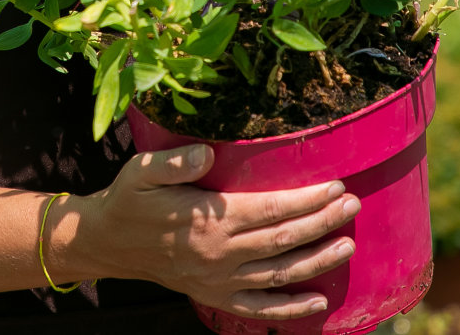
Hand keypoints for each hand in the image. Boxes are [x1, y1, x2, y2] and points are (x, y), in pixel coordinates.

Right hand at [67, 144, 359, 321]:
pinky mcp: (215, 296)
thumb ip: (175, 163)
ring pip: (280, 274)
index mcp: (209, 221)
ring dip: (317, 261)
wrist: (107, 243)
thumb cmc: (129, 199)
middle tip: (351, 205)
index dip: (306, 200)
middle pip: (283, 240)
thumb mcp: (142, 171)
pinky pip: (259, 308)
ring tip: (347, 244)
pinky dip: (290, 308)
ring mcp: (219, 280)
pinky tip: (318, 301)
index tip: (335, 186)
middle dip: (322, 222)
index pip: (270, 210)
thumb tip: (205, 152)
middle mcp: (220, 254)